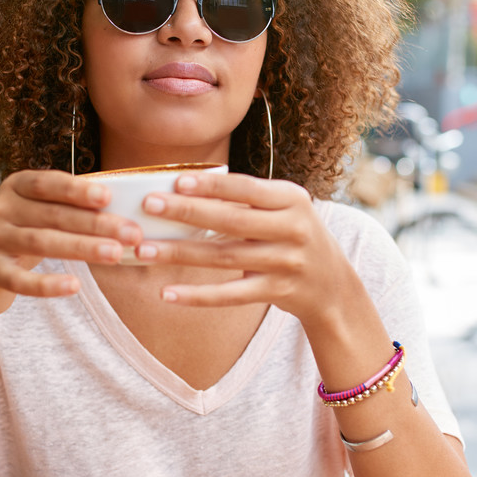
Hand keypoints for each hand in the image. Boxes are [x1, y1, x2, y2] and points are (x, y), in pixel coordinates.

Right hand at [0, 169, 142, 319]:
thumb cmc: (18, 241)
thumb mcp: (35, 216)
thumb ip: (66, 208)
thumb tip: (119, 209)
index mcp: (14, 187)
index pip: (49, 184)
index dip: (78, 190)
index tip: (108, 198)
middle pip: (54, 215)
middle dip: (96, 224)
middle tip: (132, 234)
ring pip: (41, 242)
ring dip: (82, 248)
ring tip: (115, 254)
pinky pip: (20, 280)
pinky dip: (48, 284)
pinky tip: (74, 286)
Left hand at [132, 172, 357, 328]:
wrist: (332, 284)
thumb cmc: (292, 236)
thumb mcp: (283, 209)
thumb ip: (246, 200)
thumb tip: (183, 189)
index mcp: (292, 199)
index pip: (246, 188)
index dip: (212, 185)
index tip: (176, 181)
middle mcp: (293, 229)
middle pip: (231, 221)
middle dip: (187, 212)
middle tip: (149, 206)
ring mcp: (286, 262)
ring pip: (224, 257)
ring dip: (180, 253)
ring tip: (144, 250)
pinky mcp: (277, 292)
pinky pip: (230, 295)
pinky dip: (197, 295)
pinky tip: (167, 293)